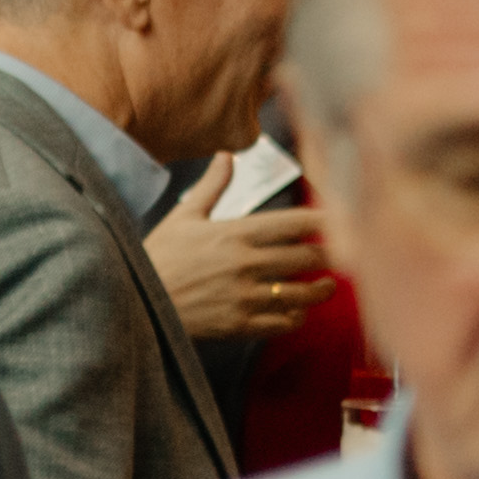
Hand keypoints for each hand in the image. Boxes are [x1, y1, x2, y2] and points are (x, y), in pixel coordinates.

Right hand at [146, 197, 328, 346]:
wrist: (135, 299)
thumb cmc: (159, 256)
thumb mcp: (184, 216)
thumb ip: (213, 186)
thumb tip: (227, 155)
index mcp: (236, 232)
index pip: (295, 222)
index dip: (325, 220)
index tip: (340, 218)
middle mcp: (247, 263)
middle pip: (308, 256)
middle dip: (331, 255)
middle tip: (343, 253)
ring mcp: (246, 296)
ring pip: (302, 292)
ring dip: (321, 289)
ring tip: (327, 285)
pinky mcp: (242, 324)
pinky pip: (283, 322)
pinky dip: (296, 317)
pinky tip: (298, 311)